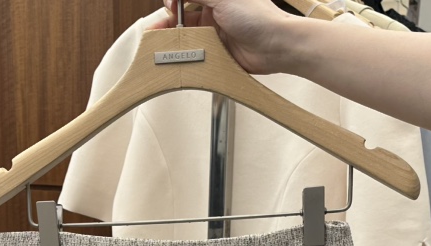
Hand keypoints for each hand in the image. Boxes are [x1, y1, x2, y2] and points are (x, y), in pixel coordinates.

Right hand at [148, 0, 296, 74]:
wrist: (275, 46)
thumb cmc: (257, 17)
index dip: (174, 1)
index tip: (169, 6)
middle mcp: (214, 11)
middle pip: (182, 16)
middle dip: (167, 23)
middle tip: (154, 32)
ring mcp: (215, 32)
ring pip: (187, 35)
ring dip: (174, 39)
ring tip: (160, 45)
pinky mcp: (218, 52)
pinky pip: (197, 52)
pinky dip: (186, 54)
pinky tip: (176, 56)